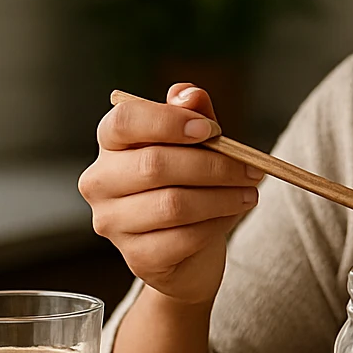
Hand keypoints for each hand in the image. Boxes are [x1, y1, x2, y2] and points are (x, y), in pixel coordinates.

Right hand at [78, 84, 260, 304]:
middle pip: (155, 165)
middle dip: (214, 165)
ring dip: (223, 197)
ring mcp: (113, 223)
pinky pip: (184, 237)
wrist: (188, 250)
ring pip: (174, 204)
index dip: (169, 121)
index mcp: (111, 144)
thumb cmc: (189, 184)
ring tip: (250, 192)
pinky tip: (231, 215)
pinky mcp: (137, 257)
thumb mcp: (196, 143)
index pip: (124, 121)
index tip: (211, 130)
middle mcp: (100, 182)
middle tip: (251, 169)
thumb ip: (193, 114)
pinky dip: (217, 224)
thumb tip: (190, 94)